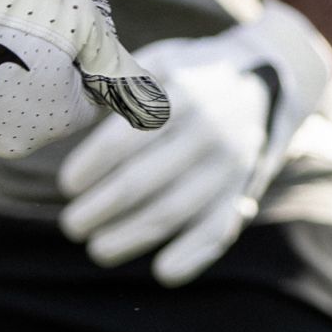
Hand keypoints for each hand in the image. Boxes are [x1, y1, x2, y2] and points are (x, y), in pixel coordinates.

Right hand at [0, 0, 168, 159]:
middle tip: (24, 32)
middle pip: (42, 108)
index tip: (58, 35)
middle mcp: (8, 144)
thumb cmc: (18, 4)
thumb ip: (118, 68)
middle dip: (42, 75)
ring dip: (4, 81)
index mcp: (53, 123)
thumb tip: (158, 108)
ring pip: (1, 108)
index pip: (84, 100)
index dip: (76, 63)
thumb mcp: (87, 25)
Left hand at [57, 1, 331, 285]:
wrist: (263, 81)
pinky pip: (219, 231)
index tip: (67, 185)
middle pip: (141, 182)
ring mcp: (229, 164)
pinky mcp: (243, 190)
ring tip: (97, 248)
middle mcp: (209, 130)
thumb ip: (119, 80)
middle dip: (98, 210)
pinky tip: (162, 270)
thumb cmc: (193, 75)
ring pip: (172, 213)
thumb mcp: (161, 60)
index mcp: (182, 95)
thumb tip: (70, 105)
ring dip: (129, 238)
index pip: (125, 139)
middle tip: (72, 224)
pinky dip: (193, 256)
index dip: (90, 167)